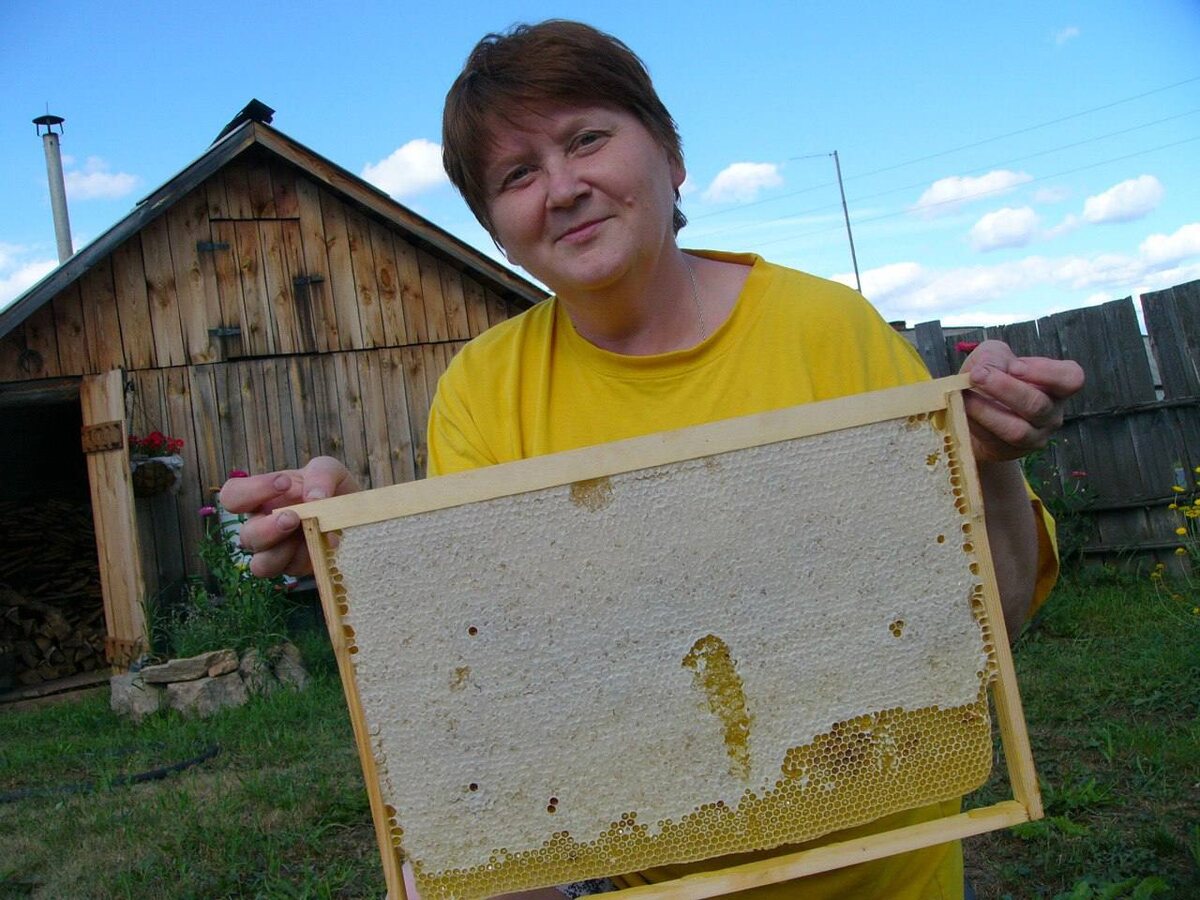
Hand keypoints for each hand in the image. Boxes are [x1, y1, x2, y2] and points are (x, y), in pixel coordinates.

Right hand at [218, 456, 358, 576]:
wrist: (355, 511)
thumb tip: (313, 497)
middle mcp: (261, 526)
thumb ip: (321, 474)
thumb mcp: (329, 470)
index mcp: (260, 499)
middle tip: (293, 516)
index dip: (251, 491)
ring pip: (260, 564)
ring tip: (305, 534)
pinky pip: (289, 571)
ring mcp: (276, 551)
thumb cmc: (330, 488)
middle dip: (268, 528)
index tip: (284, 482)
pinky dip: (305, 560)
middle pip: (245, 535)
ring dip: (279, 552)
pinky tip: (323, 546)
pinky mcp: (295, 567)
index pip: (233, 496)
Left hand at [959, 340, 1084, 462]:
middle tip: (977, 375)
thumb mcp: (993, 356)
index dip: (1045, 372)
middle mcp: (1052, 412)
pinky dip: (978, 425)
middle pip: (1038, 405)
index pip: (1072, 379)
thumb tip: (987, 368)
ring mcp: (1035, 436)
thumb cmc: (990, 379)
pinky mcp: (1012, 452)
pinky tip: (963, 411)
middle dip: (1004, 388)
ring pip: (1018, 430)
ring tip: (965, 397)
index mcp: (1056, 385)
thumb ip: (994, 356)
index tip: (1014, 366)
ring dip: (987, 412)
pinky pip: (996, 442)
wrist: (971, 411)